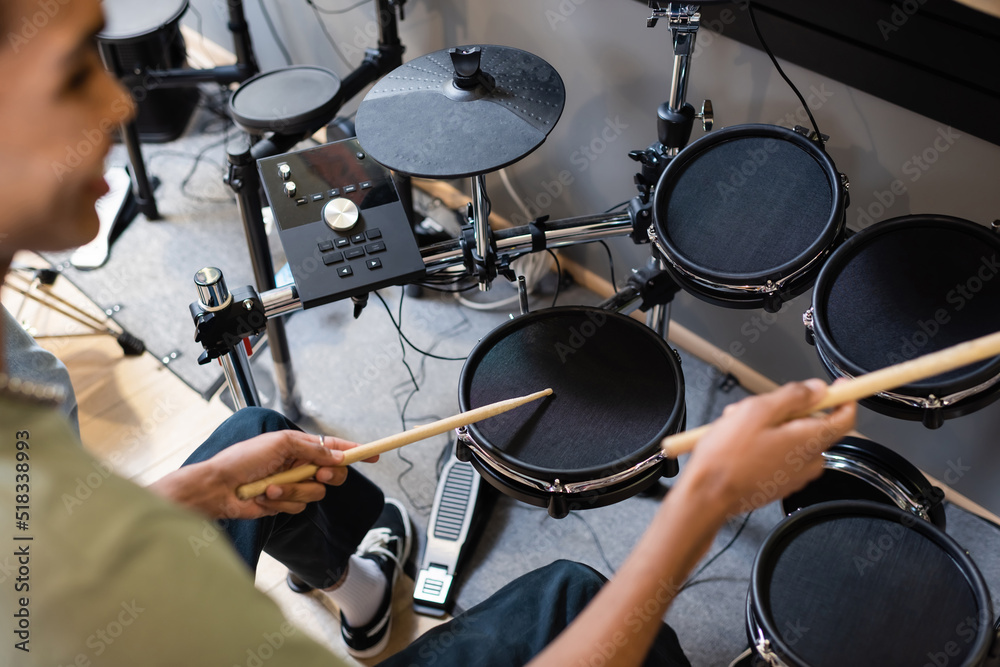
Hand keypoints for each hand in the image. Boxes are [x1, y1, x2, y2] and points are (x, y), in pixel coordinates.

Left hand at [150, 430, 378, 519]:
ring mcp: (292, 486)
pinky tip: (263, 496)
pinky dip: (282, 502)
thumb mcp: (281, 444)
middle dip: (327, 476)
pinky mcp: (283, 504)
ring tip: (270, 487)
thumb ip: (313, 450)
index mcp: (299, 446)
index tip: (374, 455)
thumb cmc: (243, 459)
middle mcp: (299, 465)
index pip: (333, 448)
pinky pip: (298, 507)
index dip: (354, 451)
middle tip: (318, 475)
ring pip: (315, 494)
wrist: (217, 488)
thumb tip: (337, 456)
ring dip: (293, 491)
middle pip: (332, 475)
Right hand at [681, 379, 855, 516]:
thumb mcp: (758, 411)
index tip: (838, 386)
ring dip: (771, 426)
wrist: (708, 494)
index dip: (844, 397)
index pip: (846, 417)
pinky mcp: (779, 483)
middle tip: (760, 406)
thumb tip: (817, 389)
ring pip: (792, 438)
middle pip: (813, 425)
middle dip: (788, 411)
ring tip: (740, 426)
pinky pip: (781, 455)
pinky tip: (740, 443)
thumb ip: (792, 396)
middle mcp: (808, 460)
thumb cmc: (728, 457)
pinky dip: (765, 444)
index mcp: (809, 440)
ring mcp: (794, 475)